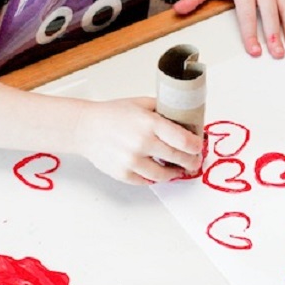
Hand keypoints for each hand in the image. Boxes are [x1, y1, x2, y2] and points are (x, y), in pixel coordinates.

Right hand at [74, 97, 203, 184]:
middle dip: (191, 161)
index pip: (184, 141)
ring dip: (174, 173)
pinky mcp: (123, 174)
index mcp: (149, 123)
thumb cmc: (112, 114)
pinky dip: (155, 178)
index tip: (198, 148)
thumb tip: (186, 120)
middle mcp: (142, 143)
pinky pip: (147, 181)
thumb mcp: (141, 103)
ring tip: (178, 169)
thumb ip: (163, 111)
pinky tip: (159, 173)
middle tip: (194, 161)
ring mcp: (132, 161)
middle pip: (178, 158)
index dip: (196, 147)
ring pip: (164, 175)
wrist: (85, 127)